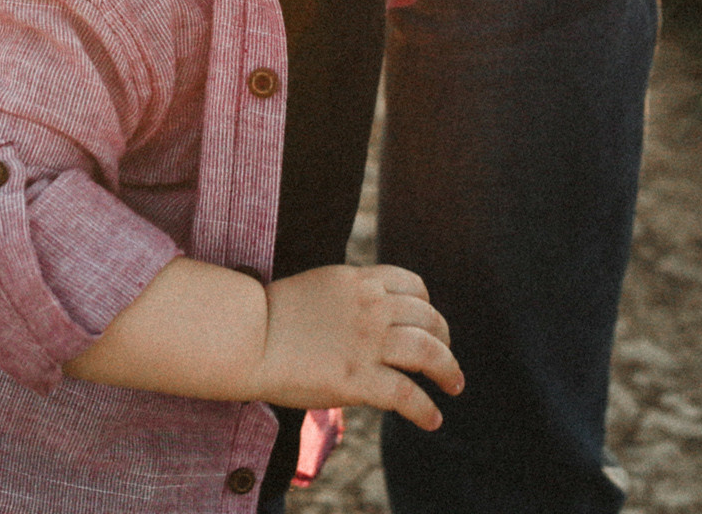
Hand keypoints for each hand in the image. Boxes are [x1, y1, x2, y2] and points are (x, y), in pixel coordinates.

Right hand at [251, 264, 462, 429]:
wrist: (247, 336)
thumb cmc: (270, 316)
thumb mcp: (320, 287)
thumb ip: (349, 296)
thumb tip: (366, 313)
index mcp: (361, 281)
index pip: (413, 286)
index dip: (427, 307)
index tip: (429, 323)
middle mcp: (371, 307)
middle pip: (428, 318)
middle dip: (444, 338)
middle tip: (446, 358)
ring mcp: (367, 342)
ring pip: (428, 352)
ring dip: (448, 370)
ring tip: (454, 385)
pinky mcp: (359, 379)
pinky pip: (407, 395)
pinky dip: (426, 409)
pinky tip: (433, 419)